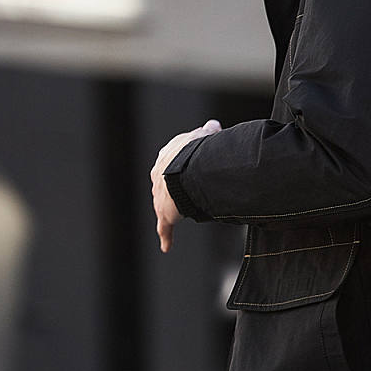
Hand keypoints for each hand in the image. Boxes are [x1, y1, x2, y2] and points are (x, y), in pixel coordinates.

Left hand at [150, 119, 221, 251]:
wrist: (187, 169)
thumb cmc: (196, 150)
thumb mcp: (203, 135)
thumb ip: (207, 131)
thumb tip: (212, 125)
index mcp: (164, 158)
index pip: (170, 163)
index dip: (180, 167)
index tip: (186, 170)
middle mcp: (158, 177)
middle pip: (164, 186)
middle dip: (172, 190)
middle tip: (184, 194)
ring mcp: (160, 197)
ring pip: (164, 206)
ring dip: (171, 210)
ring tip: (182, 214)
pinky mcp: (164, 215)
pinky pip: (165, 228)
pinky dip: (166, 236)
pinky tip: (166, 246)